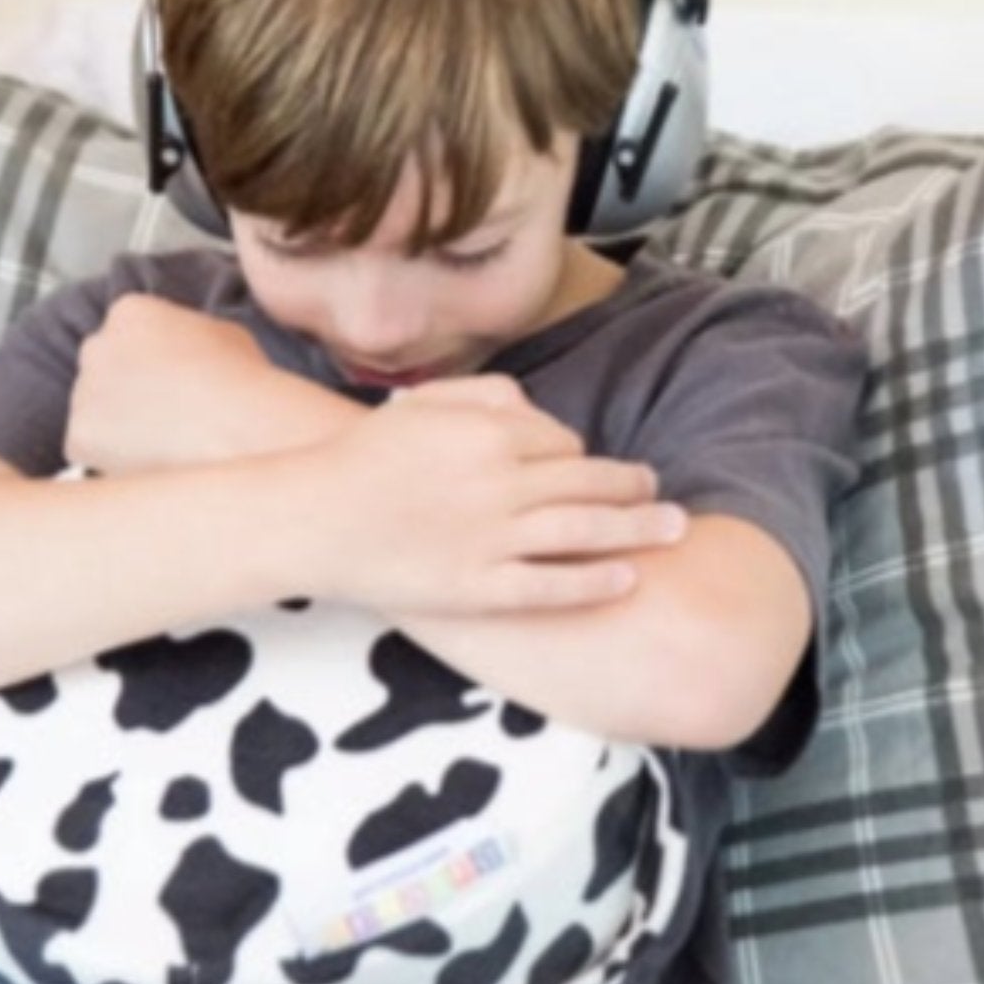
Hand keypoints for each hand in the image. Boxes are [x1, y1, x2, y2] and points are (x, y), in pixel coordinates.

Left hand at [66, 294, 301, 474]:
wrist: (237, 430)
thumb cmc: (240, 383)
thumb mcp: (223, 334)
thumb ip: (188, 335)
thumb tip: (186, 349)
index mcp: (131, 311)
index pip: (125, 333)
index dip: (147, 361)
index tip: (165, 380)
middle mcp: (97, 345)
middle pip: (102, 368)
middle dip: (123, 389)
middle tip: (159, 413)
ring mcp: (83, 390)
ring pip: (93, 410)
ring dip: (117, 425)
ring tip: (161, 440)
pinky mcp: (78, 435)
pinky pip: (87, 448)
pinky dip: (109, 457)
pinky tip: (147, 457)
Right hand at [299, 373, 687, 616]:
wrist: (309, 519)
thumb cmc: (359, 459)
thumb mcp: (418, 404)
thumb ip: (482, 395)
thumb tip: (534, 406)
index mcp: (487, 434)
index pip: (564, 441)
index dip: (586, 456)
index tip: (596, 469)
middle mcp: (500, 483)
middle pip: (592, 482)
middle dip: (637, 489)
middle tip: (667, 496)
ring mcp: (492, 539)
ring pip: (586, 531)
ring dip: (639, 530)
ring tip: (675, 531)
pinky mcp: (479, 587)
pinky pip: (553, 585)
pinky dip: (596, 582)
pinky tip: (627, 579)